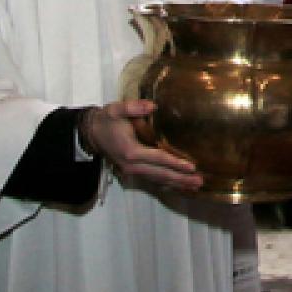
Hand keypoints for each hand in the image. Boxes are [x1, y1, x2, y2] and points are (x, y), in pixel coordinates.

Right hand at [82, 100, 202, 192]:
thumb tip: (152, 105)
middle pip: (161, 174)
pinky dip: (167, 185)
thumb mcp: (116, 110)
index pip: (158, 159)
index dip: (175, 163)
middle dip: (181, 178)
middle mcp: (132, 165)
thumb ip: (133, 107)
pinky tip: (180, 186)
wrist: (92, 133)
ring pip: (158, 180)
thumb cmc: (107, 120)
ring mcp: (132, 171)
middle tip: (199, 181)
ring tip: (195, 186)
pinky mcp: (133, 172)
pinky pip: (153, 181)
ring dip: (176, 184)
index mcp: (131, 151)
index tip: (192, 167)